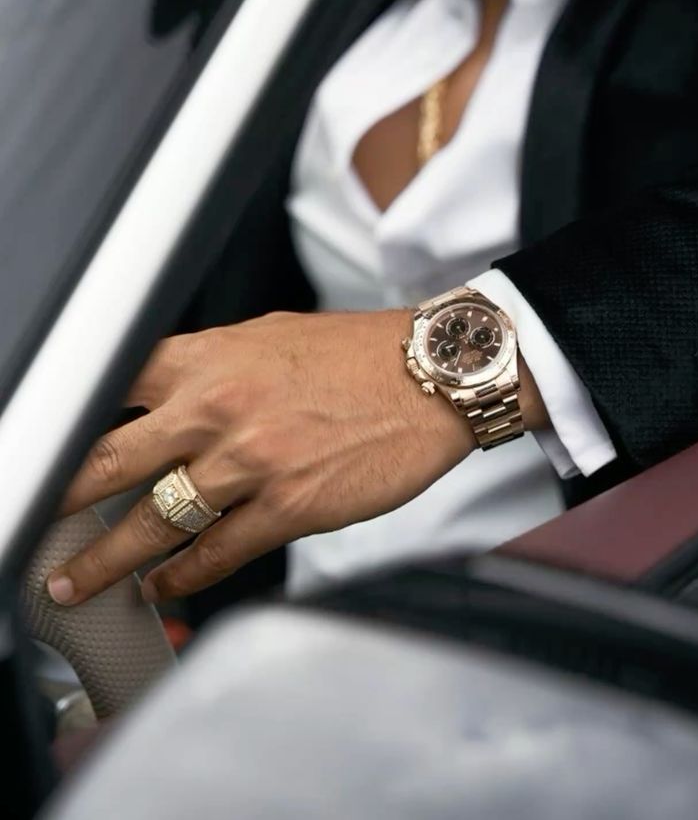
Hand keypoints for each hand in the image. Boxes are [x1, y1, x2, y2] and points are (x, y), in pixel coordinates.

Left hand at [47, 311, 475, 605]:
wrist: (431, 375)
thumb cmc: (355, 353)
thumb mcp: (267, 336)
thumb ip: (209, 366)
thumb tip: (166, 395)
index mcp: (207, 358)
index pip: (109, 387)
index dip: (68, 421)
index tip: (46, 450)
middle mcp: (218, 409)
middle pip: (109, 461)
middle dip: (61, 501)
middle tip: (32, 527)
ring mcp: (251, 462)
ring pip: (154, 521)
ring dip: (108, 561)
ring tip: (77, 582)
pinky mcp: (290, 507)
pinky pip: (216, 553)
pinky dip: (182, 578)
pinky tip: (164, 588)